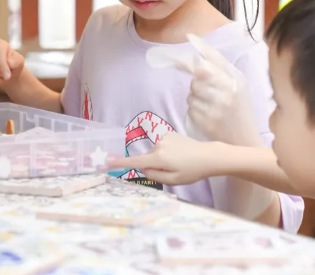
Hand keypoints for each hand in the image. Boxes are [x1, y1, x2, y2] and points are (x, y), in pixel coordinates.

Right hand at [106, 133, 227, 185]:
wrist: (208, 156)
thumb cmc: (192, 171)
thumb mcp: (173, 180)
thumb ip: (154, 175)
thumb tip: (143, 168)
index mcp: (158, 158)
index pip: (135, 162)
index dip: (120, 163)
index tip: (106, 162)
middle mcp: (158, 145)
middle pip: (147, 159)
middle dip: (154, 166)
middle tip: (173, 171)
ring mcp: (163, 137)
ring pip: (154, 153)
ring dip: (161, 159)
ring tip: (179, 162)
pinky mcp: (168, 133)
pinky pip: (161, 146)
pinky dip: (166, 152)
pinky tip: (180, 154)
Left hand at [182, 34, 262, 146]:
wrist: (245, 142)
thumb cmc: (241, 111)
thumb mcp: (239, 86)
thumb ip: (219, 70)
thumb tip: (191, 58)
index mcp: (237, 80)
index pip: (214, 59)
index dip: (200, 47)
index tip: (189, 36)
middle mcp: (228, 91)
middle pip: (198, 76)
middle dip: (197, 82)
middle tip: (207, 92)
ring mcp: (217, 107)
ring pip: (191, 93)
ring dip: (195, 98)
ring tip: (210, 106)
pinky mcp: (207, 122)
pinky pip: (190, 108)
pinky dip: (195, 111)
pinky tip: (207, 116)